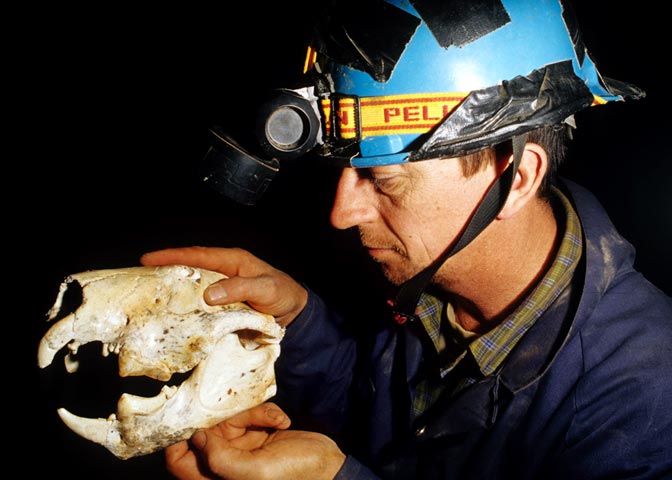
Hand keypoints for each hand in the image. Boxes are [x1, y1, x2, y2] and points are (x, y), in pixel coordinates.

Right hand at [141, 246, 307, 326]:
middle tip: (138, 277)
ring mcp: (221, 291)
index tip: (148, 259)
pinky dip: (185, 309)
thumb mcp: (266, 288)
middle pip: (188, 269)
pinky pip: (199, 306)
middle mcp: (223, 273)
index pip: (197, 255)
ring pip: (191, 288)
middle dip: (164, 271)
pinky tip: (170, 317)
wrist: (296, 316)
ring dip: (171, 291)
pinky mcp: (222, 308)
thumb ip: (240, 289)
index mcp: (232, 261)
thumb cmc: (283, 295)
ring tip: (146, 297)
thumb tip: (209, 294)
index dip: (172, 256)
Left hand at [165, 403, 345, 479]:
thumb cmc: (295, 476)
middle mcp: (224, 466)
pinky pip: (250, 414)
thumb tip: (198, 436)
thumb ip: (221, 459)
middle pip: (205, 433)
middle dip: (228, 419)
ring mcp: (239, 449)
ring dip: (254, 414)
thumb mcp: (255, 472)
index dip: (180, 440)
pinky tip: (283, 423)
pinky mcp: (256, 435)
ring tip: (277, 421)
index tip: (197, 419)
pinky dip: (267, 413)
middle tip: (247, 416)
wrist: (331, 468)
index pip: (178, 461)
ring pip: (230, 418)